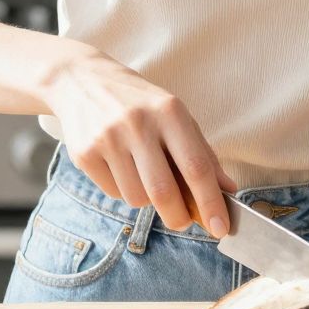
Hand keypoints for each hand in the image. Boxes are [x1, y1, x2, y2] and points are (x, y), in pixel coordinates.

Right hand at [43, 50, 235, 233]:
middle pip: (163, 191)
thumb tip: (226, 190)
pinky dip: (124, 190)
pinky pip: (114, 193)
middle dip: (178, 217)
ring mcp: (107, 138)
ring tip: (144, 174)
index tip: (221, 227)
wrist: (82, 80)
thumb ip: (202, 152)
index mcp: (169, 111)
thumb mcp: (175, 115)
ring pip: (137, 198)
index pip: (196, 167)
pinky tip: (121, 166)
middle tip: (184, 222)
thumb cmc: (139, 102)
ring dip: (147, 199)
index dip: (210, 202)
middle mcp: (137, 124)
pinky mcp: (84, 153)